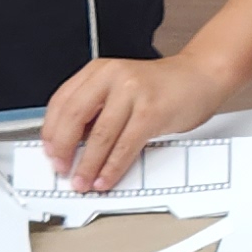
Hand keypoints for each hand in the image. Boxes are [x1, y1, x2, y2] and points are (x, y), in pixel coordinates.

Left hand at [43, 53, 210, 193]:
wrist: (202, 76)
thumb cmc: (164, 86)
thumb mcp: (122, 87)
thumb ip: (98, 107)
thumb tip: (73, 143)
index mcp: (100, 70)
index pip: (62, 101)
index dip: (51, 131)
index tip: (49, 151)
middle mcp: (113, 76)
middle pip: (75, 116)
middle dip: (63, 149)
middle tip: (61, 169)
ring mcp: (133, 93)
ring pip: (100, 136)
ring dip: (87, 164)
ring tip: (82, 181)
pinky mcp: (151, 112)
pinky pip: (124, 146)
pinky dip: (112, 167)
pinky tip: (105, 178)